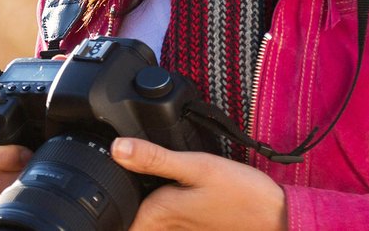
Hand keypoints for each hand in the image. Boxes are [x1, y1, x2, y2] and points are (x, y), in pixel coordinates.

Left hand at [111, 137, 286, 230]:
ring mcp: (178, 230)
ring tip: (129, 182)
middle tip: (106, 176)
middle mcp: (164, 227)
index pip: (116, 219)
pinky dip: (155, 209)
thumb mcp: (198, 166)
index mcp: (158, 212)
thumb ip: (156, 158)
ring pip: (145, 221)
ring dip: (135, 207)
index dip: (102, 204)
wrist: (276, 218)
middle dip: (116, 204)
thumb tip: (117, 147)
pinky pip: (163, 223)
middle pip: (128, 220)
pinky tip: (163, 190)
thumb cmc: (241, 194)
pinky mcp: (191, 227)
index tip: (92, 188)